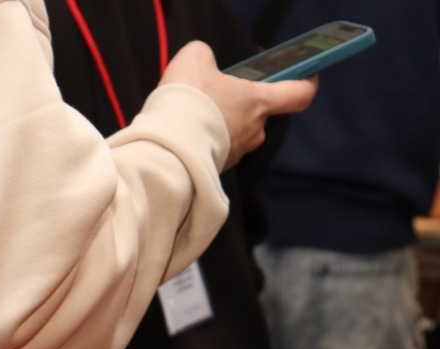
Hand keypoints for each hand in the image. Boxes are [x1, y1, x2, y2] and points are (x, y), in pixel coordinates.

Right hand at [160, 41, 317, 168]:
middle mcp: (254, 130)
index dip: (306, 83)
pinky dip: (206, 141)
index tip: (306, 77)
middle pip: (260, 115)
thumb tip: (203, 64)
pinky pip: (217, 150)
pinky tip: (186, 134)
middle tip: (219, 95)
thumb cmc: (187, 101)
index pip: (299, 94)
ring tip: (195, 116)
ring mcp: (236, 152)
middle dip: (243, 104)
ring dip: (222, 124)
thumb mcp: (194, 59)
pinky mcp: (217, 168)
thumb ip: (206, 57)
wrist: (165, 145)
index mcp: (258, 101)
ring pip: (236, 133)